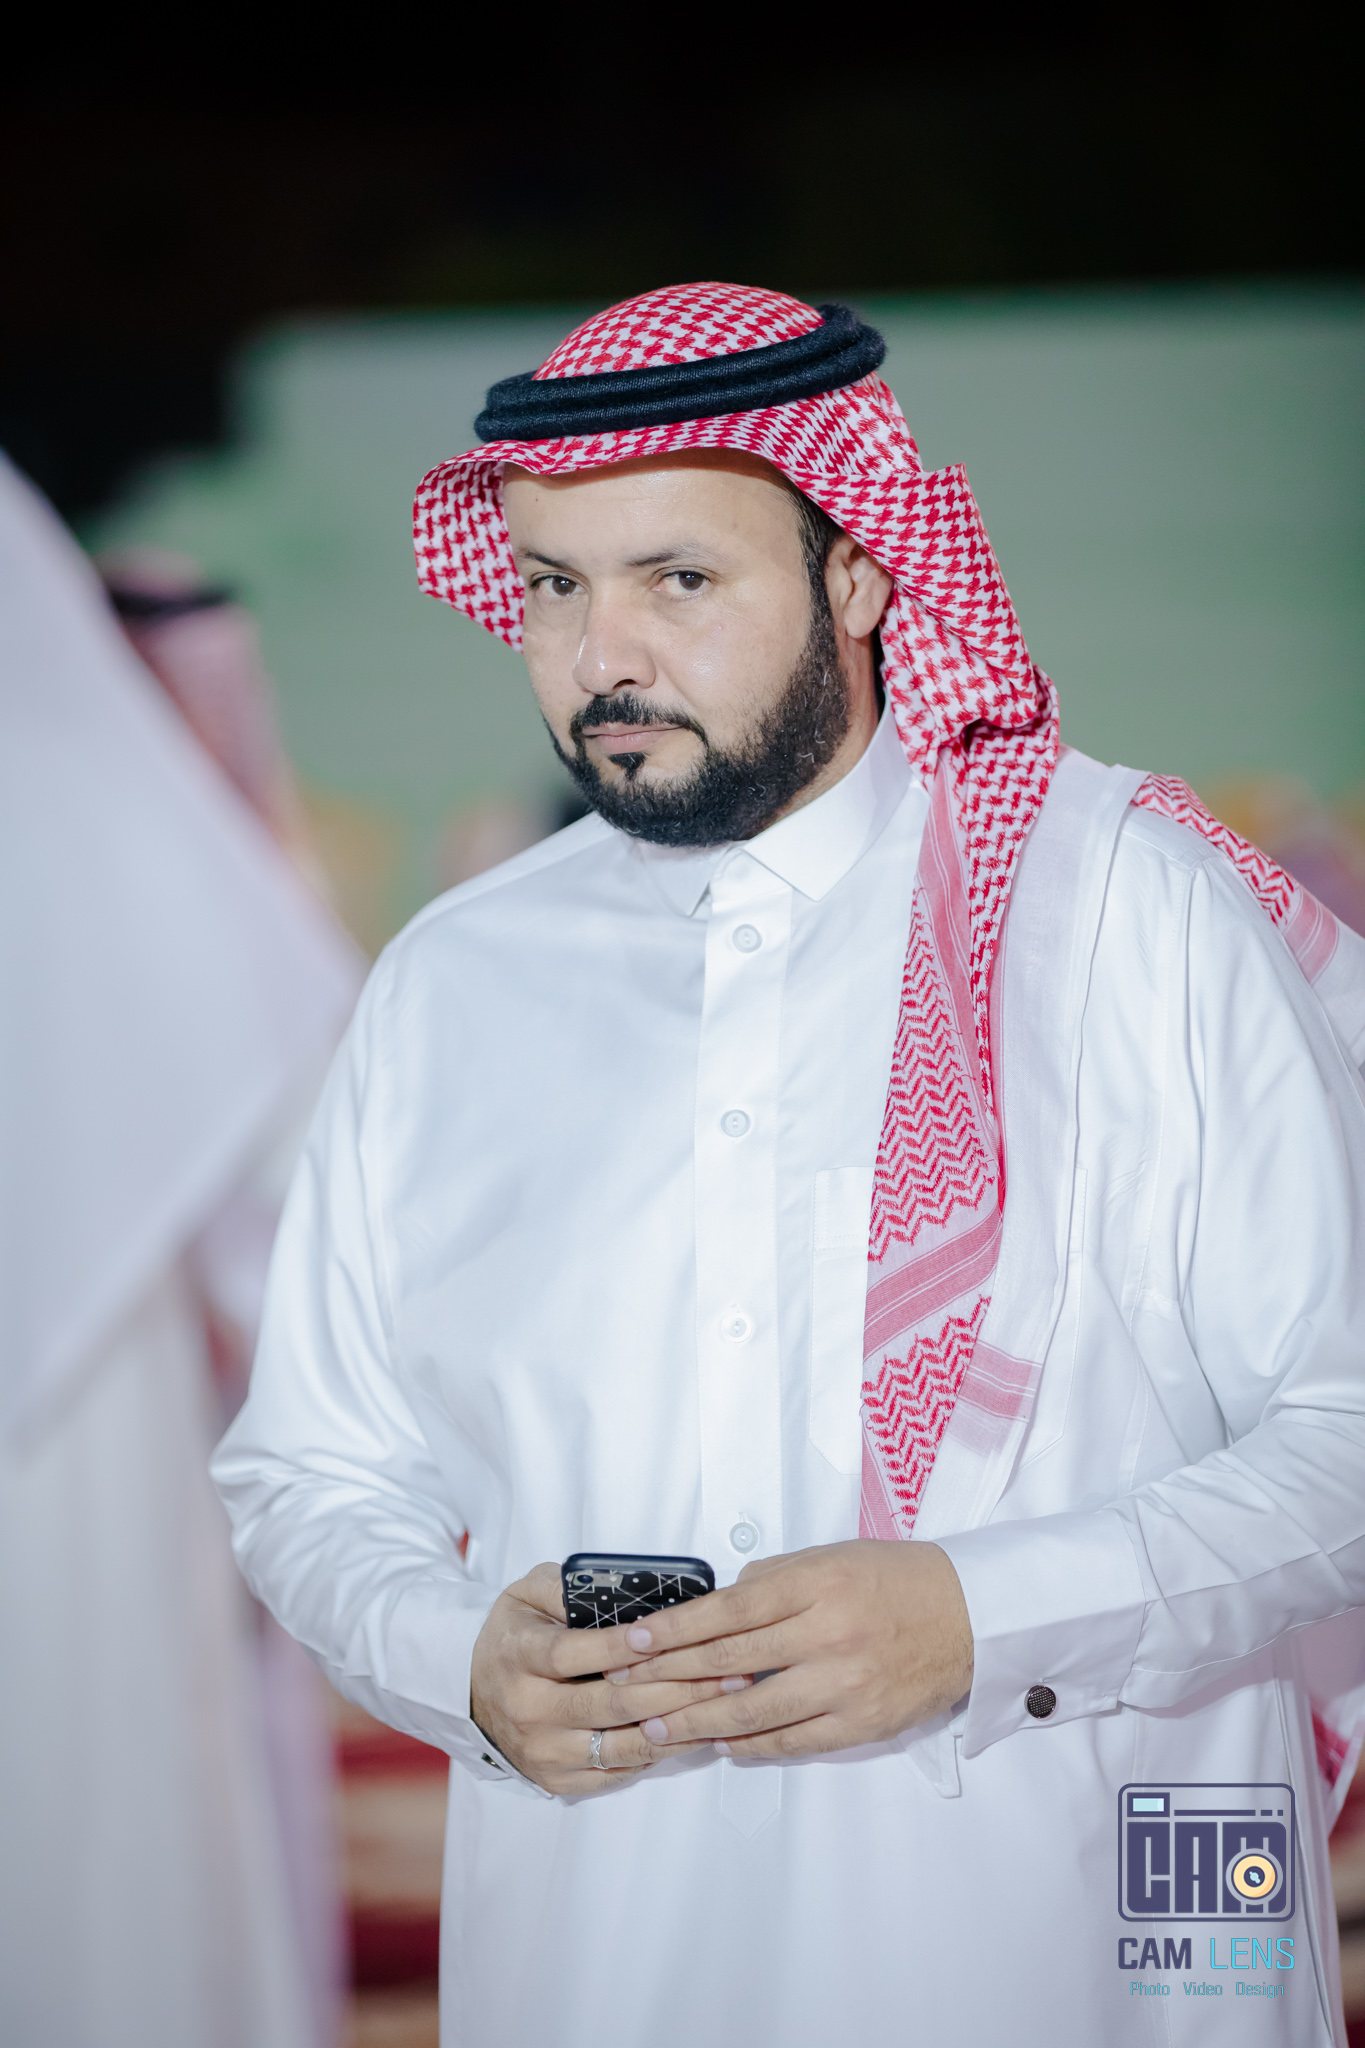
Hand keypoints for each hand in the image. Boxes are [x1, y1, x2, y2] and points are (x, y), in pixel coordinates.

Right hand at [468, 1563, 748, 1794]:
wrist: (472, 1693)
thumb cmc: (515, 1636)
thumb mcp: (525, 1594)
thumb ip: (564, 1586)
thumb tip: (616, 1587)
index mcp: (520, 1657)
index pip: (575, 1654)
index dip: (623, 1646)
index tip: (668, 1633)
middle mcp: (528, 1710)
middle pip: (610, 1704)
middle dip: (676, 1687)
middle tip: (726, 1670)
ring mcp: (543, 1752)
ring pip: (621, 1745)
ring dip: (678, 1725)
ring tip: (724, 1704)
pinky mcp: (557, 1780)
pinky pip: (618, 1772)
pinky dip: (659, 1754)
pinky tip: (694, 1733)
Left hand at [596, 1540, 972, 1759]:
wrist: (970, 1615)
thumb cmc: (896, 1579)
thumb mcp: (832, 1557)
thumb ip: (775, 1579)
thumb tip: (722, 1603)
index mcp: (818, 1584)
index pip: (731, 1610)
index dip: (679, 1629)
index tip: (638, 1639)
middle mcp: (829, 1634)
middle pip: (733, 1661)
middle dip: (672, 1676)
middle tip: (627, 1687)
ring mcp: (846, 1684)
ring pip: (756, 1709)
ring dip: (700, 1720)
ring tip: (659, 1728)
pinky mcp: (862, 1723)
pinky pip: (795, 1740)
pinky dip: (753, 1744)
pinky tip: (722, 1742)